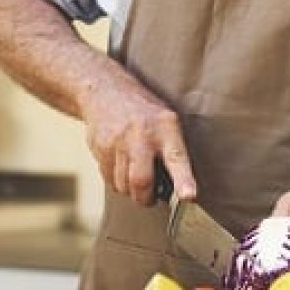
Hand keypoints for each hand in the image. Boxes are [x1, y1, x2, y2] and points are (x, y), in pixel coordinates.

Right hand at [77, 66, 195, 204]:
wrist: (106, 91)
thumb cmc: (144, 111)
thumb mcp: (166, 120)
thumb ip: (173, 149)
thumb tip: (180, 188)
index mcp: (165, 127)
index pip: (177, 157)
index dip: (183, 179)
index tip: (188, 196)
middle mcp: (141, 135)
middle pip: (141, 181)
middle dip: (146, 197)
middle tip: (150, 197)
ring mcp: (118, 142)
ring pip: (123, 185)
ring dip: (130, 190)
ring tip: (135, 174)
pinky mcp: (101, 149)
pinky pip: (109, 180)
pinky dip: (117, 181)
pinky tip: (121, 166)